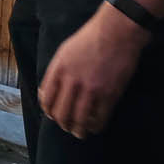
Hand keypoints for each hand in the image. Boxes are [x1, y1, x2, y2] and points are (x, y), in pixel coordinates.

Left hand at [38, 4, 147, 137]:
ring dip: (78, 130)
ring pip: (79, 120)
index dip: (48, 111)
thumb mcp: (65, 51)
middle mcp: (72, 81)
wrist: (117, 31)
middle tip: (67, 127)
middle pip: (61, 113)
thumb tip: (48, 92)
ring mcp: (91, 89)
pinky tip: (96, 126)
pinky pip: (100, 118)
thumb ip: (56, 71)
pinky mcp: (109, 94)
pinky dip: (96, 126)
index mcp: (59, 69)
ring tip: (80, 133)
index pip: (46, 99)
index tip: (53, 115)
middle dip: (62, 124)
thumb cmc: (91, 38)